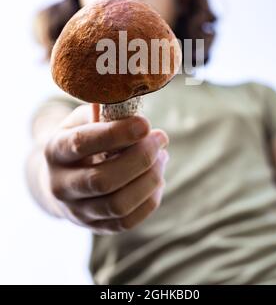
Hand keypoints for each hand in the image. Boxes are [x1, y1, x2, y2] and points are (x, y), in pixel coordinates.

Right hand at [44, 105, 168, 234]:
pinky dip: (150, 200)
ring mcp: (76, 211)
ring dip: (149, 179)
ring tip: (162, 157)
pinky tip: (156, 179)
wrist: (63, 177)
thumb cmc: (81, 138)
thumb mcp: (84, 119)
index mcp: (55, 150)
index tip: (145, 124)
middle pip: (103, 180)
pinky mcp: (95, 227)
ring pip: (118, 205)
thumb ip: (104, 112)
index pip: (82, 143)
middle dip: (140, 158)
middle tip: (160, 138)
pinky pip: (127, 221)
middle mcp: (60, 185)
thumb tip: (132, 107)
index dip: (116, 134)